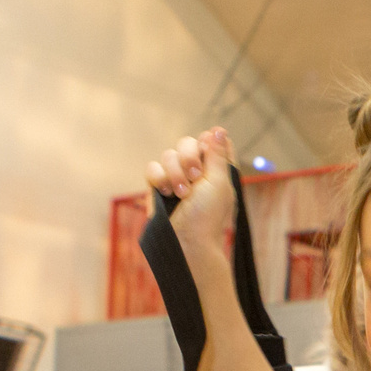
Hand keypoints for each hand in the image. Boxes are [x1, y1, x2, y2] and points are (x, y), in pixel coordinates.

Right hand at [147, 128, 236, 275]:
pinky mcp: (157, 187)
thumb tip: (218, 129)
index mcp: (216, 169)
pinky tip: (166, 192)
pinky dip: (158, 177)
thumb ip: (217, 155)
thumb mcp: (219, 182)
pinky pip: (152, 168)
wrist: (187, 241)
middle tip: (195, 176)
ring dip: (175, 172)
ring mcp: (175, 178)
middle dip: (189, 156)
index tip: (208, 154)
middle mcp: (196, 171)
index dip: (208, 143)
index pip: (211, 141)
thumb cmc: (208, 215)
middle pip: (187, 142)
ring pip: (168, 154)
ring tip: (182, 194)